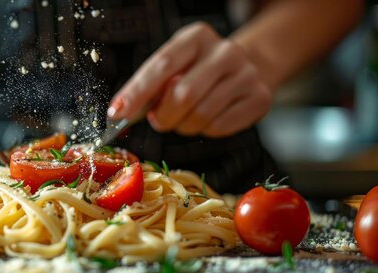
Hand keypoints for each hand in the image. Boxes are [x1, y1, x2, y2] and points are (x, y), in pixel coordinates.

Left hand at [108, 22, 271, 137]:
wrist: (246, 68)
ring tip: (184, 117)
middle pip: (182, 95)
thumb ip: (151, 85)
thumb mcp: (174, 66)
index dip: (137, 91)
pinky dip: (205, 130)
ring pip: (200, 116)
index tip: (118, 112)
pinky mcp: (259, 98)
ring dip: (183, 126)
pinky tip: (207, 118)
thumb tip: (123, 111)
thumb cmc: (198, 71)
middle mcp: (225, 51)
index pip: (161, 65)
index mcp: (196, 37)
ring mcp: (246, 75)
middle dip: (163, 116)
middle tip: (158, 121)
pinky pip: (219, 127)